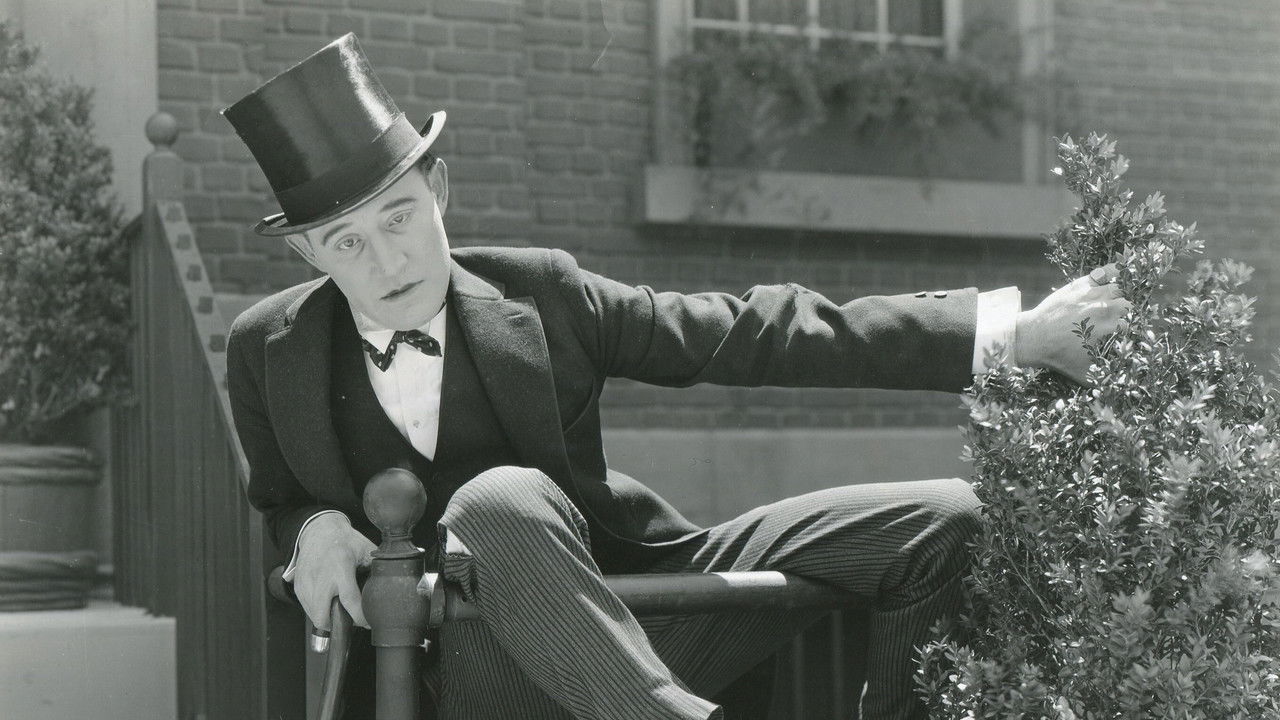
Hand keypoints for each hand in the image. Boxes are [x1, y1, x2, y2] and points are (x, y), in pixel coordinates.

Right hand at [293, 513, 374, 629]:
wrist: (319, 530)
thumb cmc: (345, 541)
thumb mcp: (367, 550)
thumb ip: (377, 569)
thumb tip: (389, 588)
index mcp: (341, 567)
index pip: (350, 601)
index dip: (360, 617)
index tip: (368, 622)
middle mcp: (321, 577)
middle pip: (323, 616)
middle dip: (337, 625)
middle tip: (348, 619)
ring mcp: (307, 582)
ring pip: (314, 616)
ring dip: (327, 618)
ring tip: (339, 608)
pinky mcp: (298, 586)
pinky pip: (306, 608)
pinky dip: (317, 610)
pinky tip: (328, 600)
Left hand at [1015, 263, 1130, 384]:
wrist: (1033, 339)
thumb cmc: (1059, 357)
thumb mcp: (1086, 374)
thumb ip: (1108, 377)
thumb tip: (1126, 382)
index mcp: (1112, 327)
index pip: (1137, 324)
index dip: (1137, 329)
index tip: (1134, 332)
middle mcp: (1107, 308)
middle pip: (1131, 305)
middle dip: (1131, 312)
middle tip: (1127, 318)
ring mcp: (1094, 294)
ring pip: (1121, 287)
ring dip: (1126, 292)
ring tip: (1129, 296)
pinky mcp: (1081, 284)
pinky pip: (1104, 272)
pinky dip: (1115, 271)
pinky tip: (1121, 272)